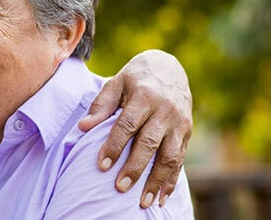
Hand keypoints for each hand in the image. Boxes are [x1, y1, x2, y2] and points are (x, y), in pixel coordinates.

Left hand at [77, 49, 191, 207]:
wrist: (170, 68)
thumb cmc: (136, 78)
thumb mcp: (116, 83)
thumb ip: (101, 105)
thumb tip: (83, 127)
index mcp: (144, 96)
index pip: (127, 125)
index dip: (115, 145)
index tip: (102, 165)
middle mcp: (165, 110)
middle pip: (149, 143)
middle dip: (135, 168)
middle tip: (120, 188)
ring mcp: (179, 122)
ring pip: (170, 156)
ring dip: (157, 181)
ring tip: (143, 202)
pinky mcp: (187, 132)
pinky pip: (181, 160)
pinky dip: (172, 180)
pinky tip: (162, 197)